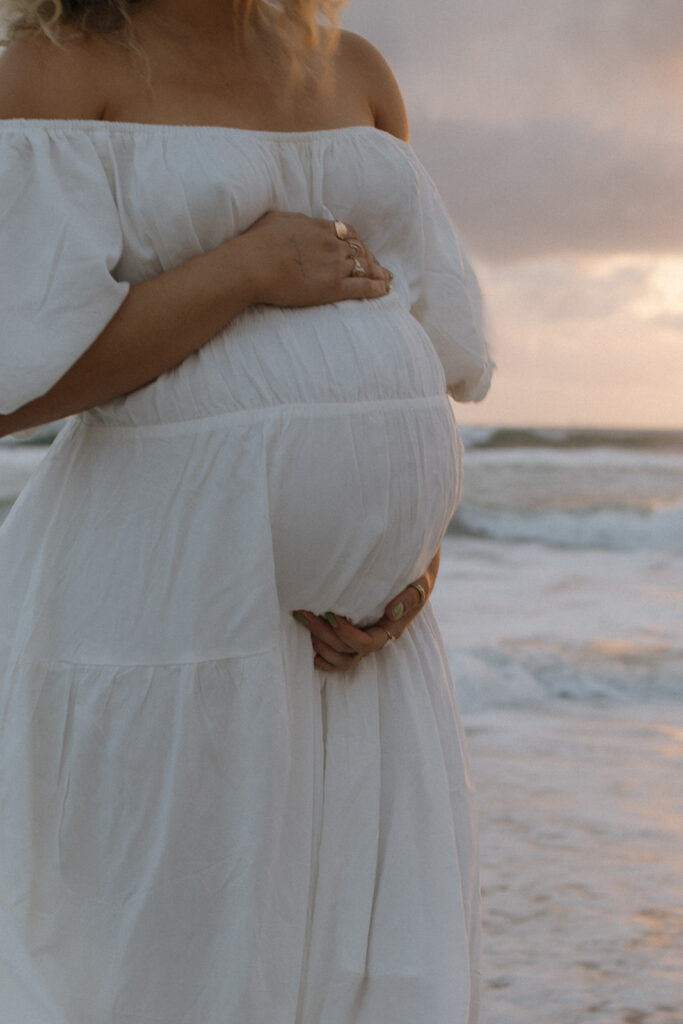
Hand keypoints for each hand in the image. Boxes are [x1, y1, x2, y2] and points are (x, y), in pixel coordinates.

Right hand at [240, 212, 391, 307]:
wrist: (252, 265)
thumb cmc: (257, 242)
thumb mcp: (277, 220)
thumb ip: (295, 221)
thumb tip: (301, 222)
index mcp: (319, 227)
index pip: (346, 232)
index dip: (354, 241)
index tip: (358, 247)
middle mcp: (332, 245)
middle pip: (359, 250)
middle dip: (369, 257)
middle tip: (376, 265)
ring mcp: (335, 266)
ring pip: (364, 267)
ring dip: (377, 272)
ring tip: (385, 278)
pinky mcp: (334, 287)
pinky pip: (362, 287)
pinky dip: (376, 288)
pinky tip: (384, 290)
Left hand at [292, 546, 440, 671]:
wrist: (412, 574)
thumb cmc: (415, 578)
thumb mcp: (420, 584)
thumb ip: (409, 597)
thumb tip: (393, 611)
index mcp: (391, 630)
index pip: (368, 644)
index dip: (347, 634)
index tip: (332, 615)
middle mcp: (376, 638)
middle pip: (348, 650)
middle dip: (324, 634)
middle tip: (305, 614)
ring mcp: (364, 638)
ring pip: (342, 656)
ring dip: (321, 645)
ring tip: (305, 623)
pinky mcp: (354, 634)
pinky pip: (340, 656)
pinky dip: (325, 658)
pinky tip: (311, 652)